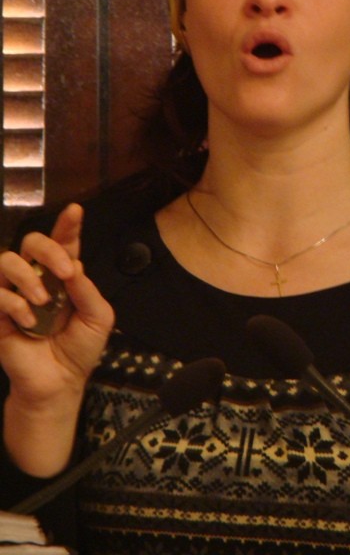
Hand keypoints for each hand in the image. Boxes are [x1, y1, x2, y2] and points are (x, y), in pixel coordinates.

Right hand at [0, 203, 113, 411]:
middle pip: (31, 242)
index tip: (75, 211)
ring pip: (7, 261)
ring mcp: (15, 294)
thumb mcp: (97, 317)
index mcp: (64, 275)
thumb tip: (73, 265)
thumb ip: (87, 289)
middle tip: (64, 271)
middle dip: (48, 249)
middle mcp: (38, 278)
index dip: (67, 225)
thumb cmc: (80, 349)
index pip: (64, 243)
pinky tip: (29, 322)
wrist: (60, 383)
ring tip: (43, 301)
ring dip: (28, 277)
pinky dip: (15, 305)